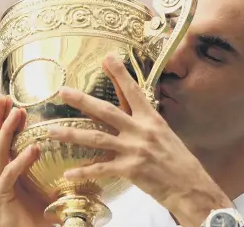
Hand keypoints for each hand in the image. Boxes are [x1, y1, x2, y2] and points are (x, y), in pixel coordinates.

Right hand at [0, 95, 52, 226]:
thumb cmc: (46, 215)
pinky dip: (20, 161)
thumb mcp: (51, 183)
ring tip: (18, 113)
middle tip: (4, 97)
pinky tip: (33, 149)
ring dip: (6, 131)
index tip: (12, 98)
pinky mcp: (0, 200)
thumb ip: (56, 165)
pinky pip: (9, 177)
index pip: (3, 139)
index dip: (4, 119)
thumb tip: (79, 142)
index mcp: (8, 170)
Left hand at [47, 55, 231, 226]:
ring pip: (96, 138)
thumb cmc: (179, 161)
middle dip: (82, 100)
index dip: (119, 74)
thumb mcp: (164, 134)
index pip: (132, 91)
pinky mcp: (130, 169)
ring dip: (71, 134)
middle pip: (106, 111)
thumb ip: (145, 122)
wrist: (191, 186)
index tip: (107, 58)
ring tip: (51, 131)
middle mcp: (141, 130)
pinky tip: (68, 174)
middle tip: (63, 91)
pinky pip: (101, 168)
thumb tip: (131, 110)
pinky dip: (83, 171)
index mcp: (151, 119)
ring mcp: (134, 149)